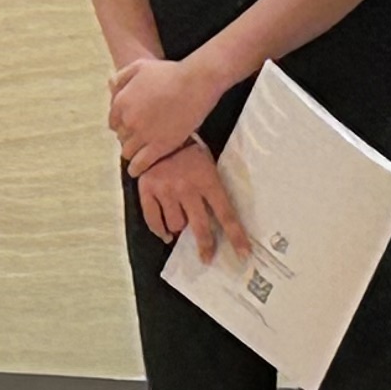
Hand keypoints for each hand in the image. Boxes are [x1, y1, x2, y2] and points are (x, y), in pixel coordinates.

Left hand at [108, 52, 223, 173]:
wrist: (195, 82)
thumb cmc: (170, 72)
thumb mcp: (140, 66)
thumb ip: (122, 77)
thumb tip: (110, 88)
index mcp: (121, 102)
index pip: (113, 122)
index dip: (122, 125)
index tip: (131, 127)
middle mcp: (128, 120)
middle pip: (121, 137)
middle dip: (129, 138)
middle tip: (141, 138)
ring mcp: (143, 135)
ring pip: (128, 152)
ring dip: (132, 153)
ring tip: (141, 153)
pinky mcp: (159, 146)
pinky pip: (140, 164)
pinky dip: (137, 168)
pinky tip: (137, 170)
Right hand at [133, 141, 246, 260]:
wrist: (159, 131)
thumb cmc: (190, 152)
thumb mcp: (208, 165)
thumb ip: (212, 190)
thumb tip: (218, 220)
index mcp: (208, 181)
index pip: (226, 214)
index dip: (236, 236)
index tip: (243, 254)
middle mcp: (187, 188)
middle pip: (200, 226)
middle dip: (205, 246)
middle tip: (206, 257)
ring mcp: (166, 190)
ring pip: (175, 225)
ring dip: (179, 229)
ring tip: (180, 224)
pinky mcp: (147, 190)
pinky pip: (153, 220)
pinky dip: (159, 230)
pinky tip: (165, 234)